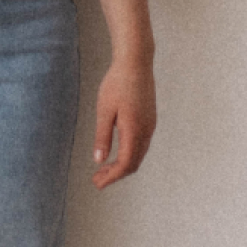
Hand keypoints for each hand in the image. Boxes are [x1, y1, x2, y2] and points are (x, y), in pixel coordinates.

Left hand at [92, 56, 156, 188]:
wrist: (136, 63)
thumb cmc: (117, 83)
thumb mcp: (104, 110)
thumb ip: (102, 136)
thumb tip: (99, 160)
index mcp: (134, 130)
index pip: (126, 164)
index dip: (112, 177)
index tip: (97, 184)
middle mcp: (146, 131)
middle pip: (134, 163)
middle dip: (116, 175)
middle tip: (97, 180)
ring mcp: (150, 125)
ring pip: (139, 155)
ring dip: (122, 165)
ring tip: (103, 169)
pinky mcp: (150, 119)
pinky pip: (141, 145)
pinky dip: (129, 154)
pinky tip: (116, 152)